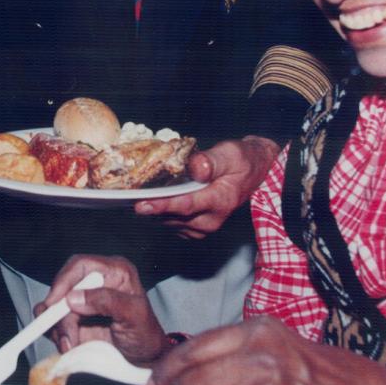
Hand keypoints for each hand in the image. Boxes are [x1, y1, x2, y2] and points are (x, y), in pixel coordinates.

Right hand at [39, 255, 169, 365]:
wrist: (144, 360)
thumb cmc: (146, 335)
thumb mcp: (134, 315)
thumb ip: (108, 301)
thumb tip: (74, 297)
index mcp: (114, 272)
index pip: (81, 265)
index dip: (64, 281)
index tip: (55, 303)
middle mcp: (96, 283)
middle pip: (63, 287)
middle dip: (58, 312)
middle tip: (64, 334)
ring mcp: (83, 301)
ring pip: (55, 307)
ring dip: (57, 327)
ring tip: (70, 345)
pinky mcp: (75, 319)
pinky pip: (54, 322)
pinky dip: (56, 334)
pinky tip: (68, 345)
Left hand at [134, 136, 280, 236]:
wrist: (253, 173)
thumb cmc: (242, 161)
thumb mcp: (231, 154)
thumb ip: (212, 161)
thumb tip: (196, 168)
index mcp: (220, 201)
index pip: (185, 206)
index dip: (161, 205)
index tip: (140, 205)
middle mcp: (211, 220)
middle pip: (173, 216)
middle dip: (152, 206)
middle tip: (132, 193)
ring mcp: (204, 228)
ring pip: (170, 222)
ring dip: (156, 210)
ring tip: (144, 192)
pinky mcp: (196, 230)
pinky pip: (172, 224)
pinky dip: (162, 213)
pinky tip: (157, 199)